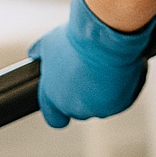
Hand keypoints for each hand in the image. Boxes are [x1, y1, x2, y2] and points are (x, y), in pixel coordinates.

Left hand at [28, 0, 155, 127]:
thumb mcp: (49, 42)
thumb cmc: (77, 39)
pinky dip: (122, 87)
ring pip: (102, 104)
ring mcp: (99, 109)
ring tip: (106, 67)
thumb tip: (33, 52)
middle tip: (90, 72)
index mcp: (53, 98)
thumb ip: (39, 52)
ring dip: (104, 90)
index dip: (59, 110)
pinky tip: (120, 69)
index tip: (65, 101)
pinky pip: (121, 98)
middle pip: (80, 109)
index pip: (54, 117)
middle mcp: (75, 108)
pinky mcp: (120, 105)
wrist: (106, 39)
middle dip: (85, 94)